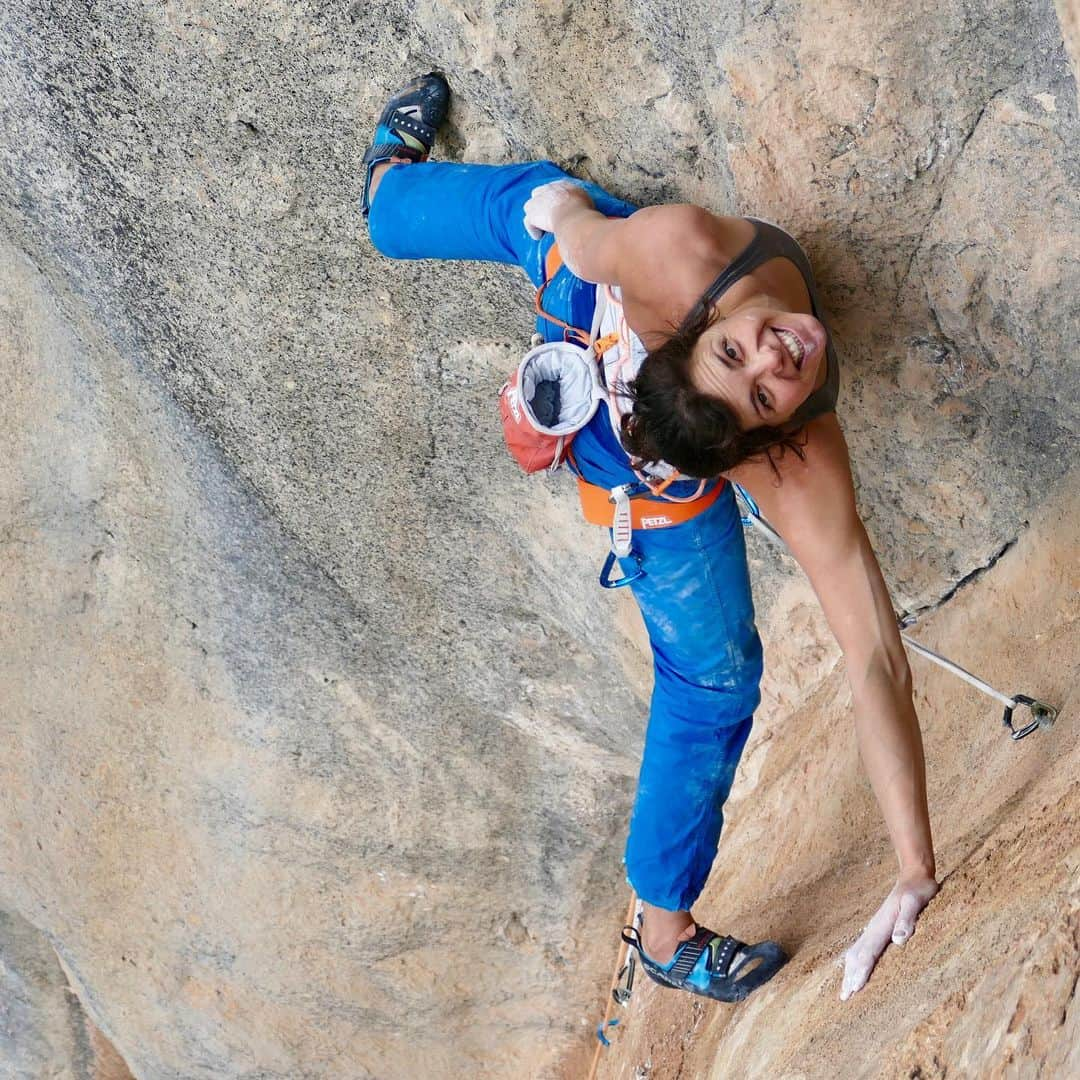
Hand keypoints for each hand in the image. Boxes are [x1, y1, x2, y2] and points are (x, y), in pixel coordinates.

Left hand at [523, 180, 593, 239]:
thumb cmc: (583, 211)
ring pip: (530, 207)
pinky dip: (533, 230)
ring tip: (542, 228)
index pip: (553, 189)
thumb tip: (585, 208)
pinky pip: (528, 223)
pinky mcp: (532, 214)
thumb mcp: (586, 200)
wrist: (573, 217)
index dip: (553, 200)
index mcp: (562, 185)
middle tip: (546, 218)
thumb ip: (581, 200)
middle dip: (540, 204)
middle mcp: (548, 189)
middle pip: (537, 194)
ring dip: (534, 217)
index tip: (556, 209)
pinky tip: (539, 237)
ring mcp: (537, 201)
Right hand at [839, 869, 938, 1000]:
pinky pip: (863, 947)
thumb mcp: (916, 902)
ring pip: (857, 951)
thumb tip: (898, 940)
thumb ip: (907, 920)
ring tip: (845, 988)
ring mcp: (875, 926)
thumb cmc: (918, 889)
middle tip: (843, 997)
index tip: (854, 989)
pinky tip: (854, 967)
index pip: (869, 952)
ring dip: (850, 970)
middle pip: (857, 955)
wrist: (913, 875)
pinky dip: (855, 961)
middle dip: (850, 976)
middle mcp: (874, 927)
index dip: (861, 971)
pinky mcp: (879, 927)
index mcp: (882, 924)